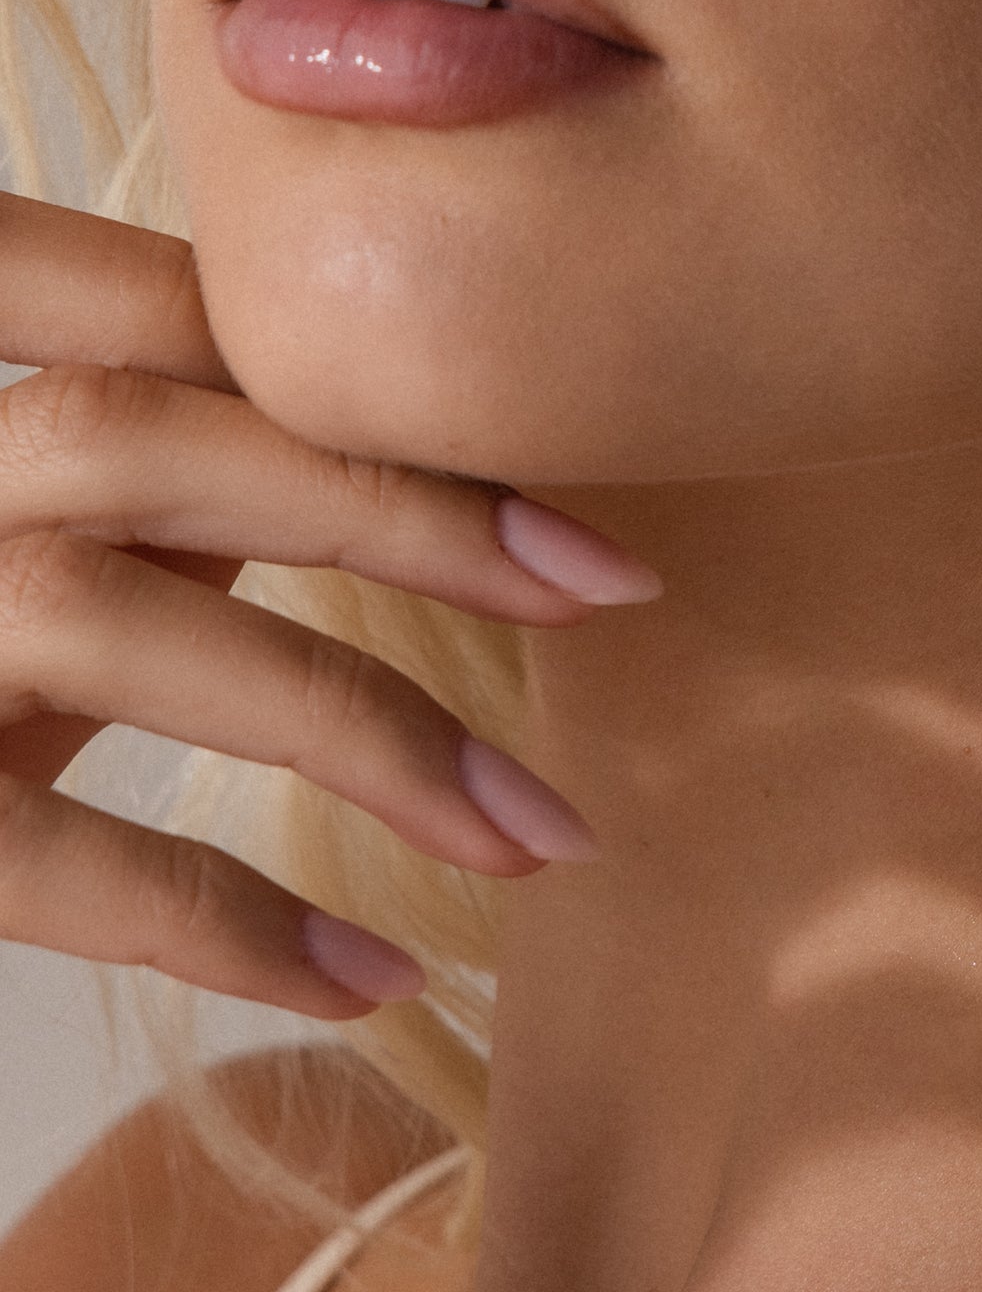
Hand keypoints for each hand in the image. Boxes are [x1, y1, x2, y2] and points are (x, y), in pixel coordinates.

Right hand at [0, 193, 655, 1018]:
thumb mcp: (4, 523)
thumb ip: (129, 475)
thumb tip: (351, 467)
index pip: (147, 314)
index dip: (357, 376)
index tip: (559, 471)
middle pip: (149, 437)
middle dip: (400, 509)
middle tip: (612, 584)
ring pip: (114, 617)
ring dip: (360, 723)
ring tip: (539, 830)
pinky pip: (41, 857)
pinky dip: (223, 919)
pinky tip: (370, 977)